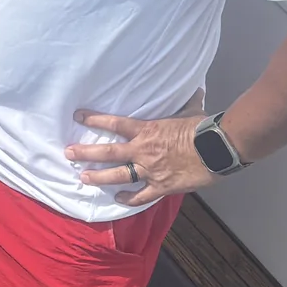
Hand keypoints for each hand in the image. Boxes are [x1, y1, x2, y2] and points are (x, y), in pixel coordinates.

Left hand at [67, 109, 217, 208]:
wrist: (218, 149)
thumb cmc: (204, 128)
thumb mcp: (192, 110)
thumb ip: (187, 101)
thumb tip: (195, 88)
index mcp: (147, 130)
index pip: (114, 123)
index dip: (94, 119)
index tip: (78, 117)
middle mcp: (143, 150)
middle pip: (108, 152)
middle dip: (86, 153)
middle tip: (68, 153)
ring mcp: (150, 170)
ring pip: (118, 175)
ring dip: (99, 177)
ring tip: (83, 178)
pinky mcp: (161, 187)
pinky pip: (141, 196)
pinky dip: (128, 198)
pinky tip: (117, 199)